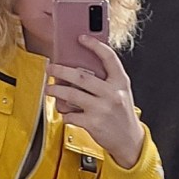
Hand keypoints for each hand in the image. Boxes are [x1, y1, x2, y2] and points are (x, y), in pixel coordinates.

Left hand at [47, 39, 144, 168]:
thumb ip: (106, 81)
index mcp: (120, 82)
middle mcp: (112, 93)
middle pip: (82, 76)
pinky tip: (65, 112)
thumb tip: (80, 69)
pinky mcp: (93, 123)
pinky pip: (71, 115)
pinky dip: (65, 114)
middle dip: (61, 71)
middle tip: (50, 68)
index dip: (94, 45)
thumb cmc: (121, 115)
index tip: (81, 38)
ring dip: (56, 91)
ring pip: (72, 95)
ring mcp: (102, 108)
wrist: (128, 140)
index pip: (108, 57)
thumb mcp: (121, 93)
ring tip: (49, 89)